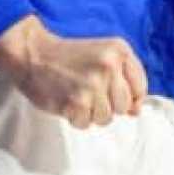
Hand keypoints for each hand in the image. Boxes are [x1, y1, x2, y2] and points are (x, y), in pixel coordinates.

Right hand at [0, 15, 148, 128]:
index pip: (140, 87)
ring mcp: (93, 84)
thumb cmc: (69, 58)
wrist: (33, 55)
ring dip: (91, 113)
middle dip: (108, 105)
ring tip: (78, 97)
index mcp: (120, 51)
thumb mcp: (104, 55)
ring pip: (106, 118)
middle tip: (90, 93)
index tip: (113, 95)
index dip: (130, 98)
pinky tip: (68, 102)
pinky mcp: (76, 101)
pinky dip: (76, 118)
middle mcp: (109, 66)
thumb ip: (125, 79)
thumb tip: (136, 111)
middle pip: (123, 106)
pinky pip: (85, 123)